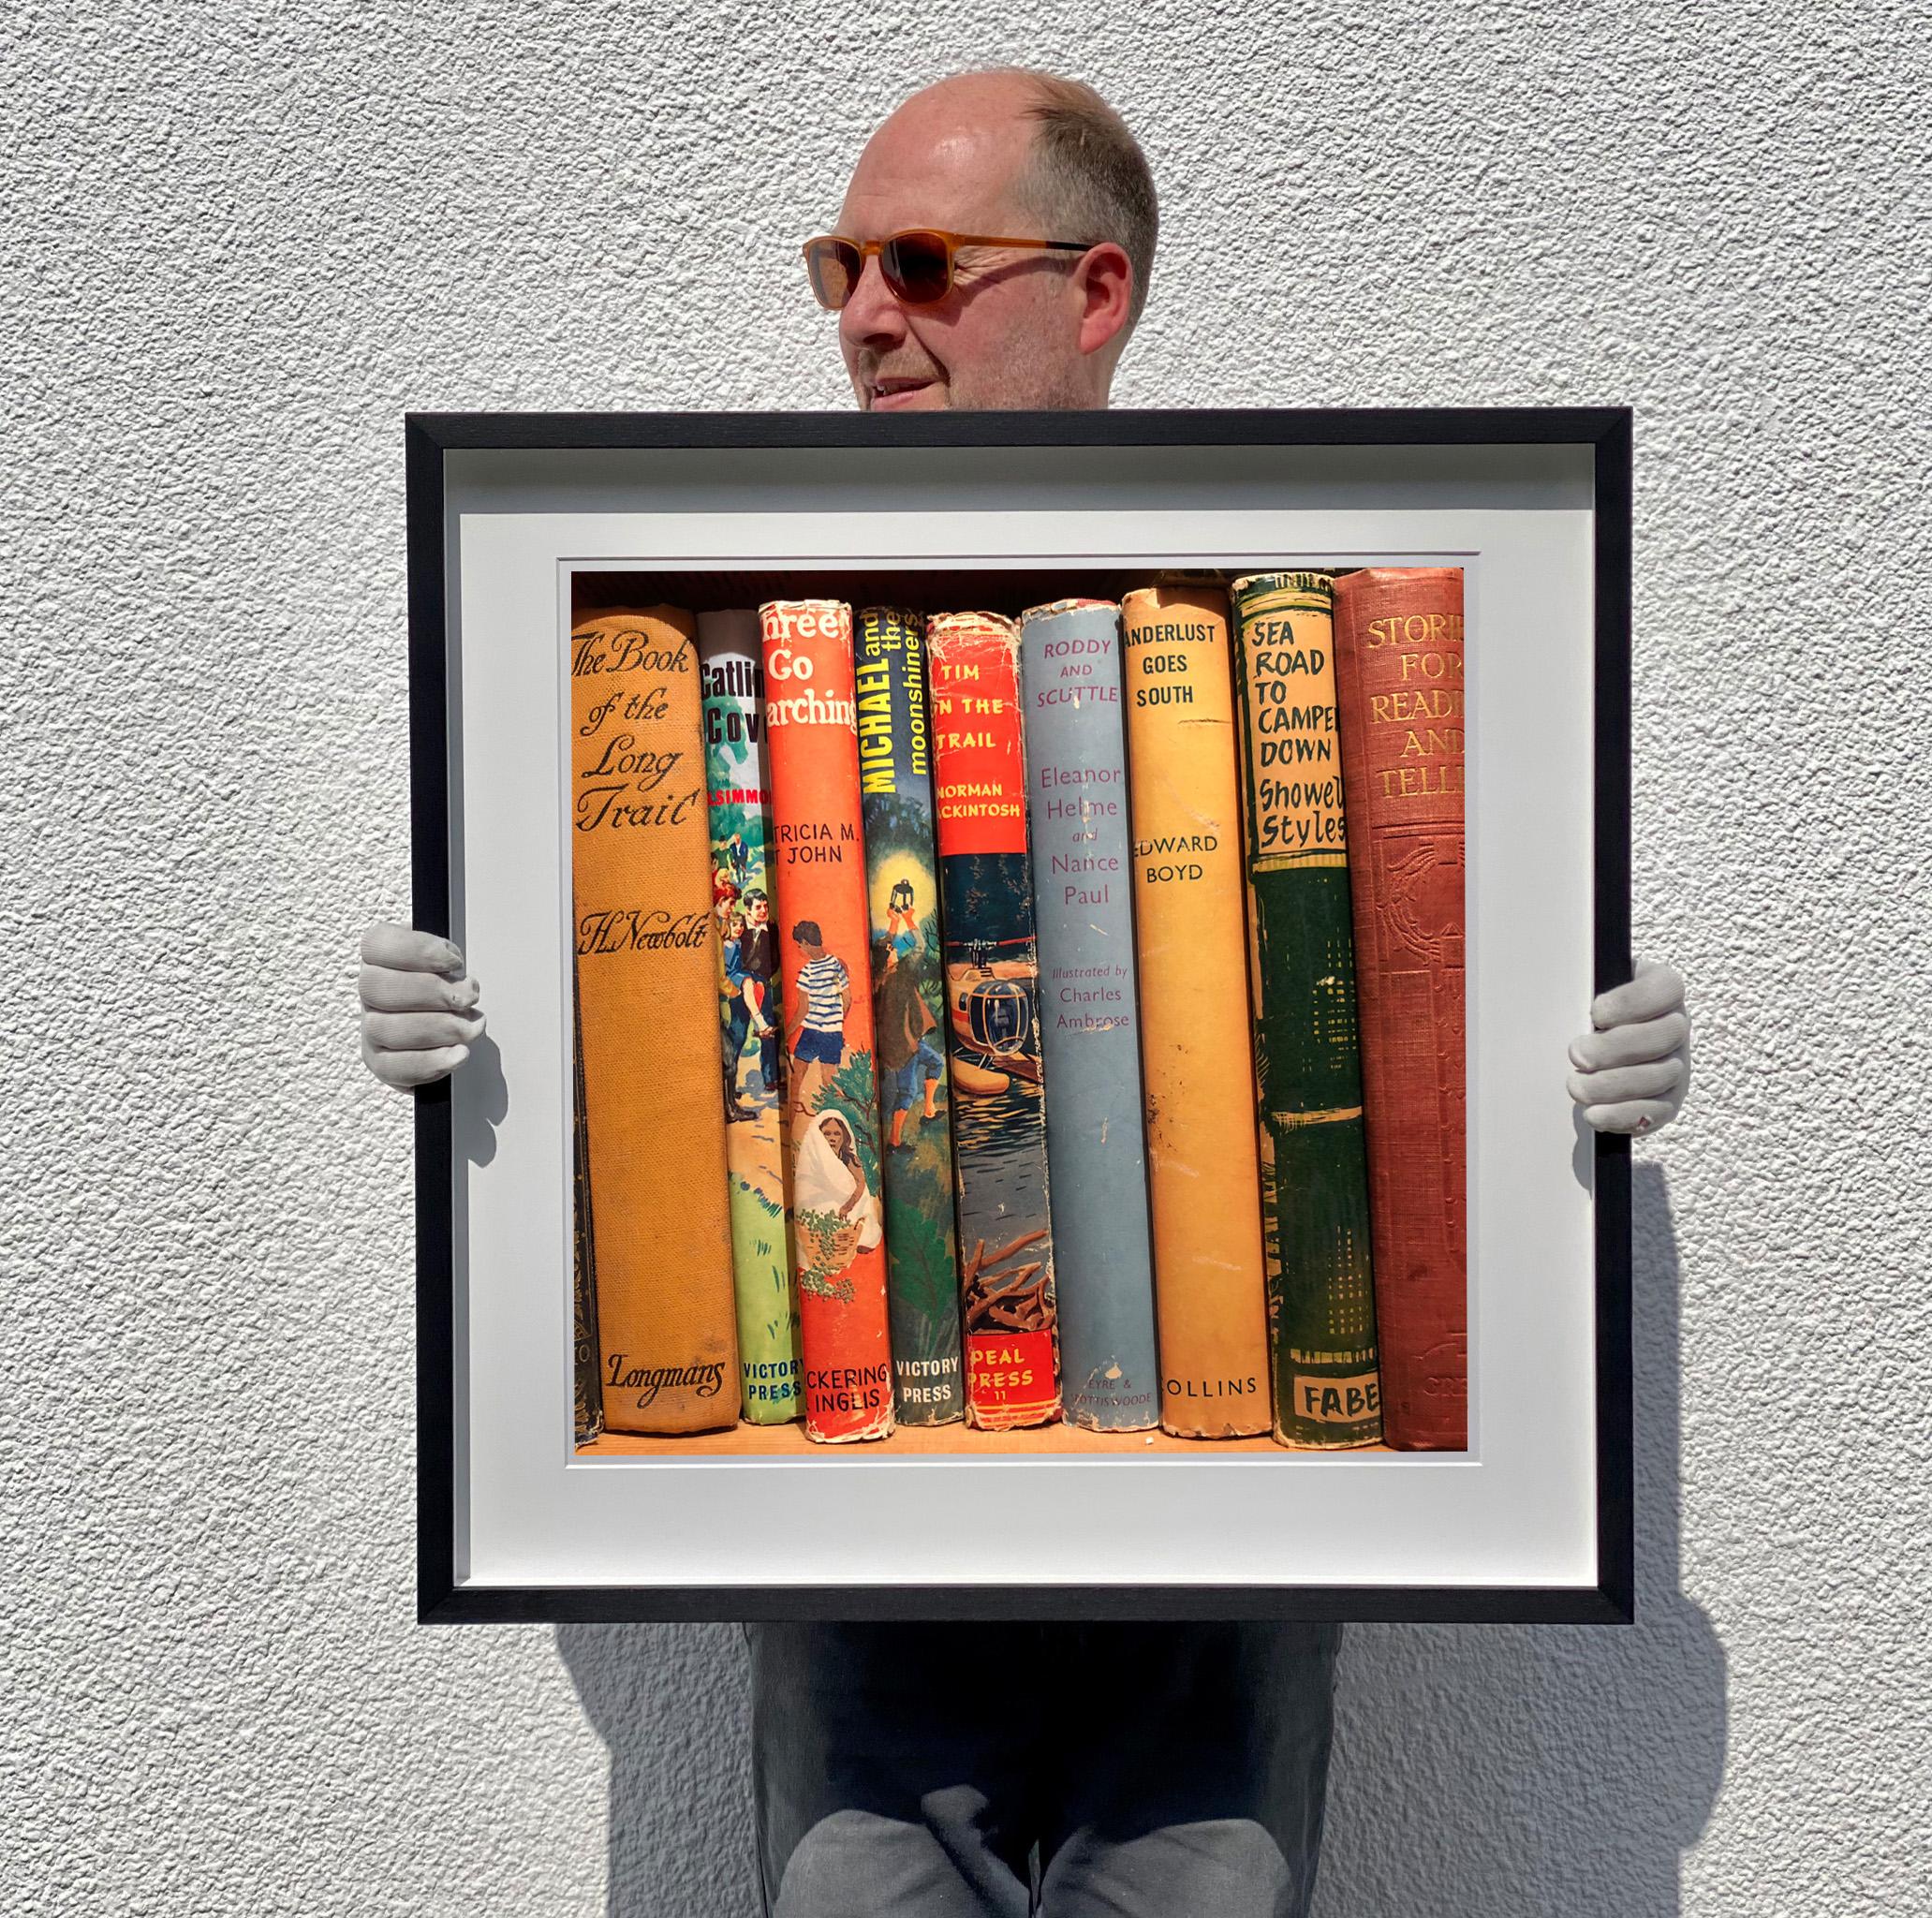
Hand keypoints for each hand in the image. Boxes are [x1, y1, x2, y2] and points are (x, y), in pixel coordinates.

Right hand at [359, 923, 484, 1088]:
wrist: (445, 1022)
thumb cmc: (443, 984)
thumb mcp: (447, 957)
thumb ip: (445, 956)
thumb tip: (453, 971)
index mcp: (381, 956)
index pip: (376, 943)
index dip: (418, 951)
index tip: (453, 962)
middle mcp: (370, 991)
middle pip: (378, 988)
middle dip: (432, 994)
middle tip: (466, 998)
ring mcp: (370, 1027)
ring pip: (386, 1030)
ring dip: (439, 1029)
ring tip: (468, 1027)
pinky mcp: (381, 1061)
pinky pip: (394, 1067)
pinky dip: (432, 1062)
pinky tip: (458, 1053)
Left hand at [1567, 959, 1689, 1134]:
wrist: (1593, 1045)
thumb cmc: (1589, 1013)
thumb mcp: (1587, 988)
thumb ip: (1585, 989)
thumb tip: (1572, 1000)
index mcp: (1662, 989)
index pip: (1666, 988)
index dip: (1632, 1002)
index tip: (1596, 1014)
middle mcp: (1676, 1025)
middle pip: (1664, 1036)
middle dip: (1615, 1049)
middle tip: (1577, 1056)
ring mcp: (1678, 1063)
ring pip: (1662, 1075)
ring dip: (1614, 1085)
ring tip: (1577, 1086)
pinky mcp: (1669, 1098)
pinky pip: (1658, 1111)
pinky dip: (1624, 1115)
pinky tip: (1594, 1113)